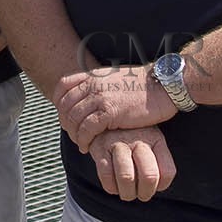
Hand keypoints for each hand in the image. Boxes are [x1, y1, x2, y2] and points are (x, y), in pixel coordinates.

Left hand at [54, 66, 174, 151]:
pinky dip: (84, 139)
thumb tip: (90, 93)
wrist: (163, 85)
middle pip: (65, 105)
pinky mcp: (110, 112)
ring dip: (74, 134)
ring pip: (74, 118)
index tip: (64, 115)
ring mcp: (100, 98)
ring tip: (80, 143)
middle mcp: (92, 84)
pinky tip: (88, 146)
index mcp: (93, 75)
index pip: (63, 86)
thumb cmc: (143, 84)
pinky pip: (87, 128)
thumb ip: (99, 83)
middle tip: (72, 134)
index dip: (58, 102)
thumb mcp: (114, 77)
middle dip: (65, 122)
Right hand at [87, 126, 176, 200]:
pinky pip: (106, 175)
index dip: (161, 186)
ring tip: (127, 193)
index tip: (155, 187)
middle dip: (145, 193)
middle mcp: (138, 141)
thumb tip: (157, 187)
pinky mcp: (100, 148)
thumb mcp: (152, 140)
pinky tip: (113, 186)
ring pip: (126, 177)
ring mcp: (118, 144)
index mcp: (155, 140)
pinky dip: (110, 187)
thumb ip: (159, 161)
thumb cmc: (133, 135)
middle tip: (141, 195)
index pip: (167, 171)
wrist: (105, 115)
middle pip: (149, 176)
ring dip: (127, 193)